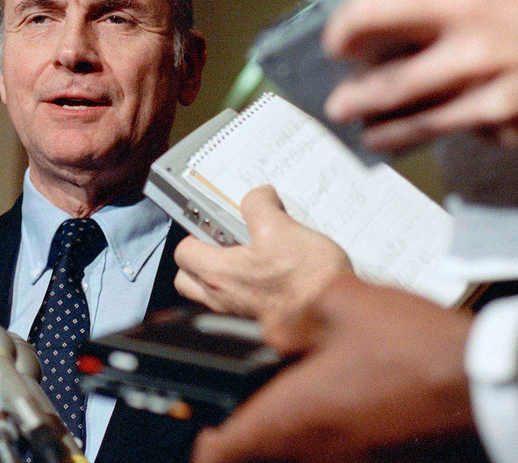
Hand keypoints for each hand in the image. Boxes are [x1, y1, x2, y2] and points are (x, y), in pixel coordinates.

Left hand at [174, 185, 351, 325]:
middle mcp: (222, 298)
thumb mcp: (282, 228)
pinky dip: (247, 286)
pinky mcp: (259, 320)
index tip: (213, 221)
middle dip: (201, 258)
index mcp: (218, 274)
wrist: (334, 317)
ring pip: (213, 292)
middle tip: (226, 239)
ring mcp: (239, 313)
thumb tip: (259, 196)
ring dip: (225, 272)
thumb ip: (260, 206)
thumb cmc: (308, 280)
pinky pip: (238, 302)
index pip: (183, 252)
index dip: (195, 232)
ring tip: (253, 252)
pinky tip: (272, 270)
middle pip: (189, 279)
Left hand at [191, 274, 475, 462]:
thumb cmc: (411, 347)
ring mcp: (347, 457)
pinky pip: (330, 450)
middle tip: (243, 400)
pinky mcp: (375, 456)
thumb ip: (296, 315)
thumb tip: (275, 327)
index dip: (206, 441)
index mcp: (292, 413)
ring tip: (292, 390)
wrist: (478, 380)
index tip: (201, 426)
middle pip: (257, 454)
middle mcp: (314, 448)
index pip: (221, 451)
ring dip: (284, 430)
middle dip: (244, 433)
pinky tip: (337, 397)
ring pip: (295, 453)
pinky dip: (321, 431)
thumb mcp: (341, 304)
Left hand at [322, 0, 517, 151]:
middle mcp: (474, 57)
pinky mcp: (515, 131)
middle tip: (337, 104)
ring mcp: (494, 102)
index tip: (335, 41)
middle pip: (391, 86)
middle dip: (355, 99)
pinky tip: (443, 127)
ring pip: (424, 125)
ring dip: (389, 131)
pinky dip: (460, 127)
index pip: (382, 15)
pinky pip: (475, 131)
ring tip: (368, 135)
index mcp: (471, 5)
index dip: (347, 29)